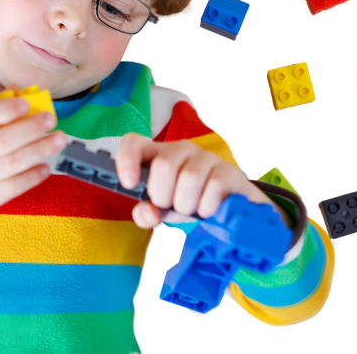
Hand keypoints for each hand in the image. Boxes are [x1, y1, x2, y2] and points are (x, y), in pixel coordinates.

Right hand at [0, 83, 66, 231]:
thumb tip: (18, 91)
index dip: (4, 109)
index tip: (26, 104)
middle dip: (30, 129)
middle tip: (50, 120)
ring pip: (10, 164)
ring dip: (39, 150)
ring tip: (58, 140)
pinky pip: (11, 188)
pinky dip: (31, 176)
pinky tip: (45, 166)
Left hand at [115, 133, 275, 228]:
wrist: (229, 209)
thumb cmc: (186, 204)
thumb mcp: (162, 211)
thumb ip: (146, 213)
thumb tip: (148, 212)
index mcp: (157, 155)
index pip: (134, 143)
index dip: (127, 160)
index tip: (130, 184)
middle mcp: (180, 150)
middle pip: (163, 166)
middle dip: (164, 196)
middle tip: (171, 206)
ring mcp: (205, 157)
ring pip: (189, 179)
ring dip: (187, 205)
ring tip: (191, 208)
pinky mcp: (228, 171)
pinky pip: (213, 188)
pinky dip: (207, 208)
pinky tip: (208, 209)